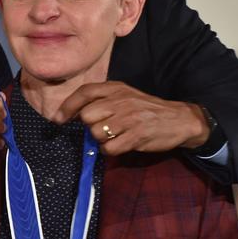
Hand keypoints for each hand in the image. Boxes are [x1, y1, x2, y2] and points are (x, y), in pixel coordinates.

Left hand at [53, 81, 208, 155]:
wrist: (179, 119)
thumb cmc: (146, 108)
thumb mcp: (125, 95)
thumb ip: (102, 100)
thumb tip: (74, 113)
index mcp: (116, 88)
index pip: (85, 92)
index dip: (67, 106)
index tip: (58, 119)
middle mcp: (121, 100)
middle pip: (87, 116)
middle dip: (89, 126)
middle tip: (102, 128)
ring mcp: (129, 118)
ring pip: (96, 133)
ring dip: (100, 139)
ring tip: (115, 136)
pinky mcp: (136, 136)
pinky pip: (109, 148)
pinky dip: (110, 150)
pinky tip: (120, 144)